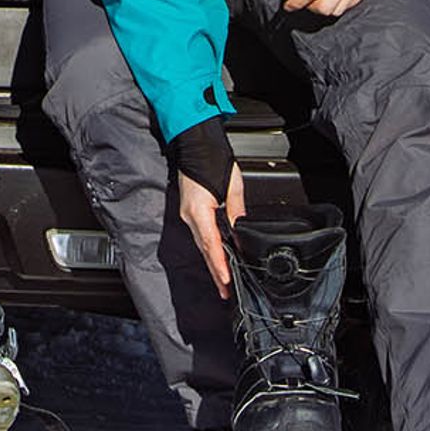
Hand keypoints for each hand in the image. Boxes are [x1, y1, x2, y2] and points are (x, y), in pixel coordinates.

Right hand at [176, 163, 246, 295]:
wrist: (194, 139)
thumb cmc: (210, 155)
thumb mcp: (232, 185)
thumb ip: (236, 211)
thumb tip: (241, 229)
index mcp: (199, 210)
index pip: (211, 245)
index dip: (219, 266)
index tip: (226, 281)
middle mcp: (190, 215)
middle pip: (205, 249)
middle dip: (216, 271)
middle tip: (225, 291)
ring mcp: (188, 213)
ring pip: (202, 243)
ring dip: (212, 261)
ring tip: (223, 279)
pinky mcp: (191, 209)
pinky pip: (201, 234)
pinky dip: (209, 248)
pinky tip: (217, 255)